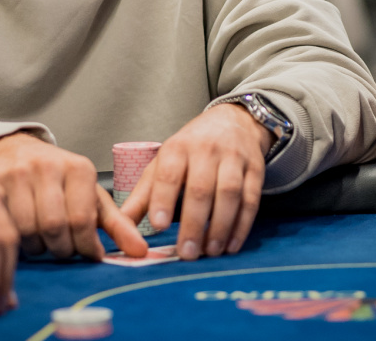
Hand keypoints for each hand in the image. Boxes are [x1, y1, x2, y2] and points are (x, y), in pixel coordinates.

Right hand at [0, 131, 146, 259]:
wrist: (16, 150)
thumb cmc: (58, 179)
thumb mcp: (91, 196)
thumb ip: (118, 225)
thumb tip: (141, 252)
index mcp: (78, 168)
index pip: (82, 220)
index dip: (86, 246)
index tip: (88, 252)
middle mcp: (48, 166)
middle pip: (54, 227)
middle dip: (61, 248)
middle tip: (64, 248)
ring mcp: (19, 172)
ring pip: (28, 230)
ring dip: (38, 247)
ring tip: (44, 241)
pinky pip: (5, 224)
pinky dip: (17, 239)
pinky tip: (24, 234)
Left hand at [120, 104, 268, 260]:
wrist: (232, 122)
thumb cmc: (191, 149)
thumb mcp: (162, 164)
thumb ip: (142, 197)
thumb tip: (120, 228)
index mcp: (178, 148)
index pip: (169, 173)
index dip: (163, 199)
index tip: (159, 225)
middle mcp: (206, 150)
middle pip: (201, 189)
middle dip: (193, 223)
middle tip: (186, 252)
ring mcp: (233, 159)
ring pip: (229, 194)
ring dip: (220, 227)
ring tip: (210, 252)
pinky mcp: (255, 169)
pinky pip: (251, 199)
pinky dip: (242, 225)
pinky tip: (231, 245)